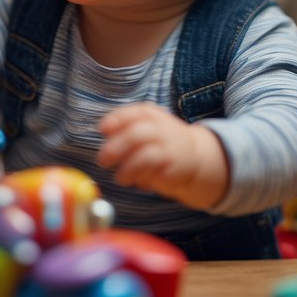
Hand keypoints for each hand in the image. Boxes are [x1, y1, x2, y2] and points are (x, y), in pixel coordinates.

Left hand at [98, 103, 228, 210]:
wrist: (194, 155)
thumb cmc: (160, 140)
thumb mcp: (146, 126)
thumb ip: (125, 127)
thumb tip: (103, 130)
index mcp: (151, 115)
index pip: (132, 114)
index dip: (115, 121)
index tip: (102, 130)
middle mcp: (161, 130)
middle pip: (136, 135)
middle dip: (116, 148)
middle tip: (102, 160)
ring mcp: (169, 149)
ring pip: (145, 157)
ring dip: (128, 169)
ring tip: (120, 178)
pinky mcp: (176, 168)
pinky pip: (157, 175)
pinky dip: (144, 180)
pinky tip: (140, 182)